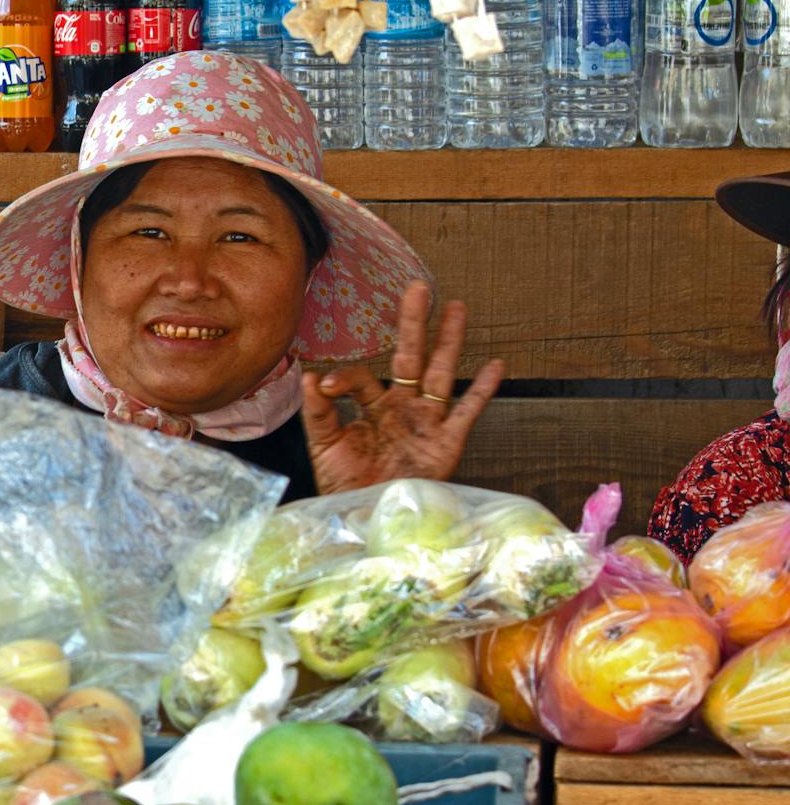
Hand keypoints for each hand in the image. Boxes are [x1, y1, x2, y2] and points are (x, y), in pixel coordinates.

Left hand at [300, 281, 502, 495]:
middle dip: (414, 323)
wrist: (368, 516)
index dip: (345, 379)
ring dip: (449, 342)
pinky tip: (495, 365)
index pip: (362, 378)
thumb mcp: (325, 446)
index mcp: (371, 406)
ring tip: (457, 308)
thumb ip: (320, 413)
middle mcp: (402, 407)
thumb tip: (310, 377)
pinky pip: (467, 412)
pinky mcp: (447, 443)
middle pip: (410, 357)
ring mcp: (427, 422)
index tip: (326, 388)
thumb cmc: (346, 483)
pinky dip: (481, 390)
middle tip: (418, 287)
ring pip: (441, 374)